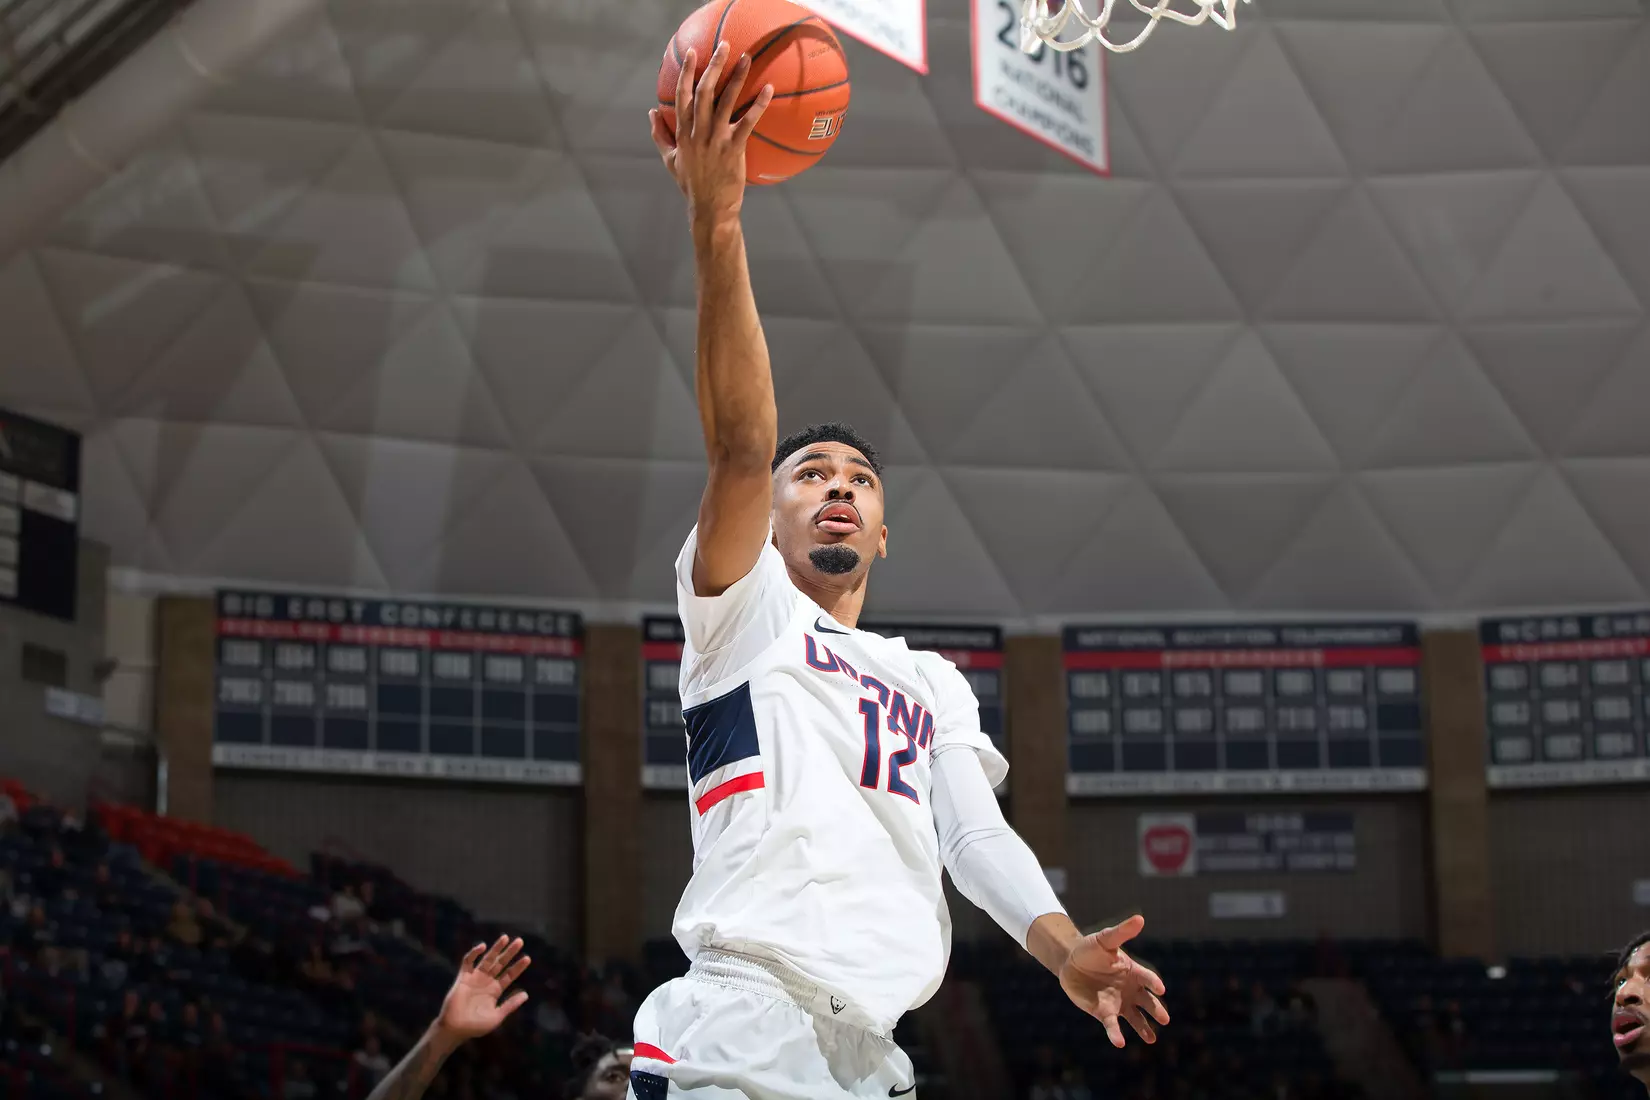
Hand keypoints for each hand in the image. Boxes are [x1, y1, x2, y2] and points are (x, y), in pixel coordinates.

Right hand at [434, 936, 530, 1042]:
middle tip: (520, 941)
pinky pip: (468, 962)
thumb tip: (526, 994)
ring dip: (495, 949)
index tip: (528, 958)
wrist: (455, 1029)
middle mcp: (487, 982)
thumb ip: (510, 1005)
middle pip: (500, 963)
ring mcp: (475, 978)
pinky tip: (482, 946)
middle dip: (509, 953)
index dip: (518, 967)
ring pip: (487, 959)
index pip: (509, 975)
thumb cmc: (475, 1026)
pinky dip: (473, 953)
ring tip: (505, 938)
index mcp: (496, 990)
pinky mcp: (463, 978)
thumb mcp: (497, 1016)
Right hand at [648, 41, 774, 226]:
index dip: (686, 72)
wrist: (710, 210)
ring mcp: (716, 140)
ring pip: (725, 102)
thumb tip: (651, 113)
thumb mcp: (670, 160)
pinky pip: (748, 122)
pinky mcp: (734, 149)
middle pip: (703, 92)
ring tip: (746, 59)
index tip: (692, 53)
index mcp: (682, 133)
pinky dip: (758, 104)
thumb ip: (659, 135)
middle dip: (713, 66)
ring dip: (737, 77)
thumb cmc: (691, 185)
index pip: (681, 96)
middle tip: (724, 46)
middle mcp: (697, 133)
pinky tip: (768, 89)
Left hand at [1057, 914, 1168, 1047]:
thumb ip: (1122, 932)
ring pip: (1136, 1018)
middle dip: (1156, 1010)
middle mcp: (1130, 990)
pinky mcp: (1105, 1013)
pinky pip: (1113, 1025)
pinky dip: (1116, 1034)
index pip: (1148, 978)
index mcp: (1134, 972)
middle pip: (1148, 1002)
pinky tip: (1120, 1043)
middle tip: (1165, 1019)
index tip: (1160, 989)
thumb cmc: (1090, 948)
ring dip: (1144, 1028)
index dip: (1154, 983)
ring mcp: (1119, 1003)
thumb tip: (1140, 919)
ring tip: (1151, 1039)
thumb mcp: (1105, 939)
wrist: (1070, 962)